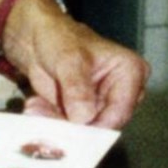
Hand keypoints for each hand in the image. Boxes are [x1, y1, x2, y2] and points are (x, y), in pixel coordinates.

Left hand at [9, 0, 147, 128]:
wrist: (37, 39)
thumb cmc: (60, 38)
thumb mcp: (69, 59)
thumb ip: (77, 88)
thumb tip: (84, 117)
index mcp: (131, 72)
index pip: (121, 111)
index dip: (97, 124)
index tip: (73, 126)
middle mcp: (122, 92)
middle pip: (104, 124)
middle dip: (74, 126)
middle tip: (47, 116)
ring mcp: (102, 105)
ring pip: (84, 130)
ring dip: (58, 123)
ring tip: (37, 107)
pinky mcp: (84, 114)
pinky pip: (70, 129)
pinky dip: (52, 121)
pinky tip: (37, 106)